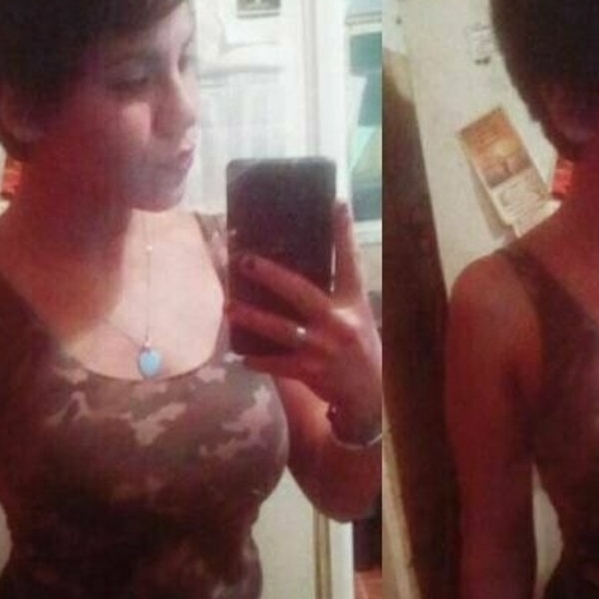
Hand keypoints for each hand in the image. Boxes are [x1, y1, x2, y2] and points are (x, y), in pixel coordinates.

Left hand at [224, 201, 381, 434]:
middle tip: (244, 260)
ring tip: (229, 307)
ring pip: (281, 329)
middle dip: (271, 275)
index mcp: (352, 303)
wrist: (369, 396)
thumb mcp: (357, 315)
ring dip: (252, 318)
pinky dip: (259, 360)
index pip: (350, 261)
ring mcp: (322, 348)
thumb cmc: (358, 348)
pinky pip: (278, 364)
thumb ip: (335, 292)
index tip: (336, 202)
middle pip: (301, 292)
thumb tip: (299, 267)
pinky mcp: (311, 371)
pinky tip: (242, 356)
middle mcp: (338, 322)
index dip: (344, 232)